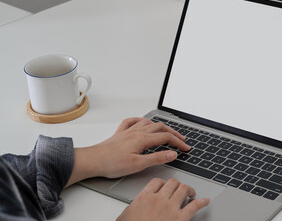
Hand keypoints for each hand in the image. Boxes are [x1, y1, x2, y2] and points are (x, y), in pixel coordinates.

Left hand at [66, 117, 189, 186]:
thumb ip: (157, 158)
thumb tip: (172, 154)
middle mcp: (136, 132)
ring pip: (148, 123)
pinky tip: (142, 122)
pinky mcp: (120, 134)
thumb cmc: (112, 164)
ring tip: (167, 131)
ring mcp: (128, 131)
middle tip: (181, 140)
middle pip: (160, 127)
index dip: (178, 142)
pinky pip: (131, 121)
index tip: (186, 148)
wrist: (92, 161)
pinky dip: (140, 120)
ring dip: (160, 125)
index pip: (166, 137)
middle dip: (173, 132)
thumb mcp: (138, 164)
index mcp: (142, 139)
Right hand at [117, 178, 209, 220]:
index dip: (163, 183)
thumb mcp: (125, 217)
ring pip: (184, 189)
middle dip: (177, 185)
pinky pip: (195, 206)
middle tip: (180, 189)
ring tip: (192, 193)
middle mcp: (159, 200)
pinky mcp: (180, 218)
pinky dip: (202, 202)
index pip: (157, 182)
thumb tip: (132, 208)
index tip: (166, 186)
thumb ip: (131, 209)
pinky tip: (205, 201)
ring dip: (189, 189)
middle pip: (172, 183)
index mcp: (144, 198)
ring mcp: (170, 208)